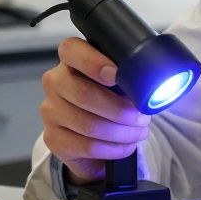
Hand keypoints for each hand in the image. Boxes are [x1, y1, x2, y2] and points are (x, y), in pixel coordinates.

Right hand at [39, 37, 150, 184]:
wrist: (91, 138)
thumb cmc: (109, 100)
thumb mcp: (117, 82)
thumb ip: (128, 75)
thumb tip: (149, 84)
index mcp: (71, 59)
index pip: (72, 50)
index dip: (93, 62)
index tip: (116, 75)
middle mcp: (55, 82)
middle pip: (83, 93)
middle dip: (119, 109)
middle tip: (141, 117)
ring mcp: (50, 111)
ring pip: (88, 124)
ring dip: (121, 132)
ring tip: (138, 132)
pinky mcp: (53, 138)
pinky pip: (87, 146)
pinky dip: (114, 148)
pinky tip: (126, 146)